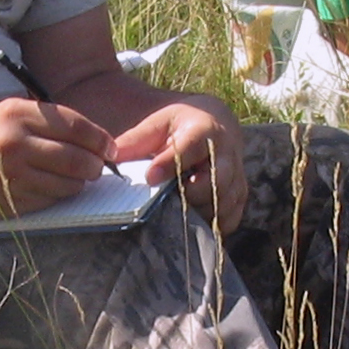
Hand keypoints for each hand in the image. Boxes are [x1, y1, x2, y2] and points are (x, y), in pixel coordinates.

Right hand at [0, 99, 113, 216]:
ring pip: (70, 184)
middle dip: (95, 165)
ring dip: (79, 182)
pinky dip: (59, 194)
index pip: (75, 127)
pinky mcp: (13, 200)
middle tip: (96, 165)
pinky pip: (53, 199)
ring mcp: (14, 175)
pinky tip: (50, 185)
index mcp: (18, 115)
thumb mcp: (10, 114)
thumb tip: (96, 139)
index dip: (100, 139)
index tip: (109, 147)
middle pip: (78, 159)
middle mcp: (16, 143)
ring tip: (73, 176)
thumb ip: (50, 121)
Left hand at [104, 99, 246, 231]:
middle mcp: (226, 153)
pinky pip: (231, 216)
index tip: (150, 177)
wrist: (217, 124)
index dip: (171, 164)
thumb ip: (135, 141)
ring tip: (177, 214)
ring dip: (200, 211)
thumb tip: (109, 157)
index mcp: (205, 130)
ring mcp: (236, 176)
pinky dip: (213, 224)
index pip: (191, 148)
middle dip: (190, 193)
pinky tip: (193, 223)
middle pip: (215, 179)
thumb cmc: (181, 125)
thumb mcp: (158, 124)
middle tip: (166, 200)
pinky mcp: (240, 193)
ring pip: (223, 201)